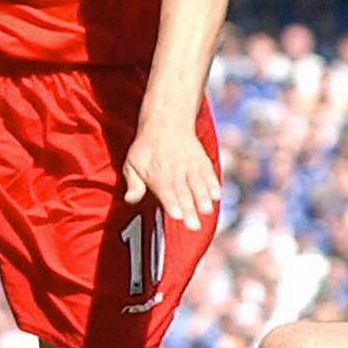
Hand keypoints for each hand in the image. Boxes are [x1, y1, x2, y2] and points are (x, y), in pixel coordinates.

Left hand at [121, 117, 220, 232]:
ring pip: (197, 184)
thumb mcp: (132, 163)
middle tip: (194, 226)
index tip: (177, 216)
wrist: (167, 121)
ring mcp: (190, 166)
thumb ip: (133, 183)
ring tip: (207, 211)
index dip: (171, 204)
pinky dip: (213, 184)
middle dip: (189, 210)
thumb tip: (130, 199)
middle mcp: (175, 171)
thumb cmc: (146, 147)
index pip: (166, 191)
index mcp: (157, 174)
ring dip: (203, 198)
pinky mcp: (202, 162)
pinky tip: (217, 196)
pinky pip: (209, 173)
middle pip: (183, 193)